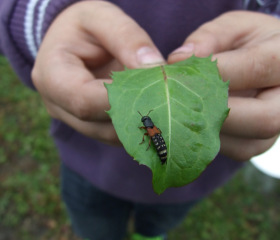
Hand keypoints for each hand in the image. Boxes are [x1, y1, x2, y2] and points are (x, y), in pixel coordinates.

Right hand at [32, 1, 163, 144]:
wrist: (71, 41)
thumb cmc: (83, 27)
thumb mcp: (101, 18)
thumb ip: (127, 38)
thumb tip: (155, 67)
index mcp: (52, 77)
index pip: (85, 100)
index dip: (122, 99)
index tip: (155, 88)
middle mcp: (59, 106)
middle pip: (100, 125)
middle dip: (137, 114)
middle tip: (170, 101)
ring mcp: (73, 120)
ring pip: (111, 136)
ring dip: (140, 124)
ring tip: (165, 106)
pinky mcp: (89, 125)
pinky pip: (115, 135)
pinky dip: (136, 127)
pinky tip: (153, 112)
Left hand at [168, 11, 279, 160]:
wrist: (263, 63)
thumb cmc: (246, 43)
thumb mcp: (232, 28)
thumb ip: (209, 38)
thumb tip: (178, 59)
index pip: (259, 67)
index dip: (218, 70)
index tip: (183, 66)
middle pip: (263, 119)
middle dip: (214, 110)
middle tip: (179, 98)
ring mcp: (274, 126)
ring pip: (245, 143)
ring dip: (207, 128)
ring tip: (181, 110)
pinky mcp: (257, 143)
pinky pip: (233, 151)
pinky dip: (208, 140)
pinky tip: (194, 120)